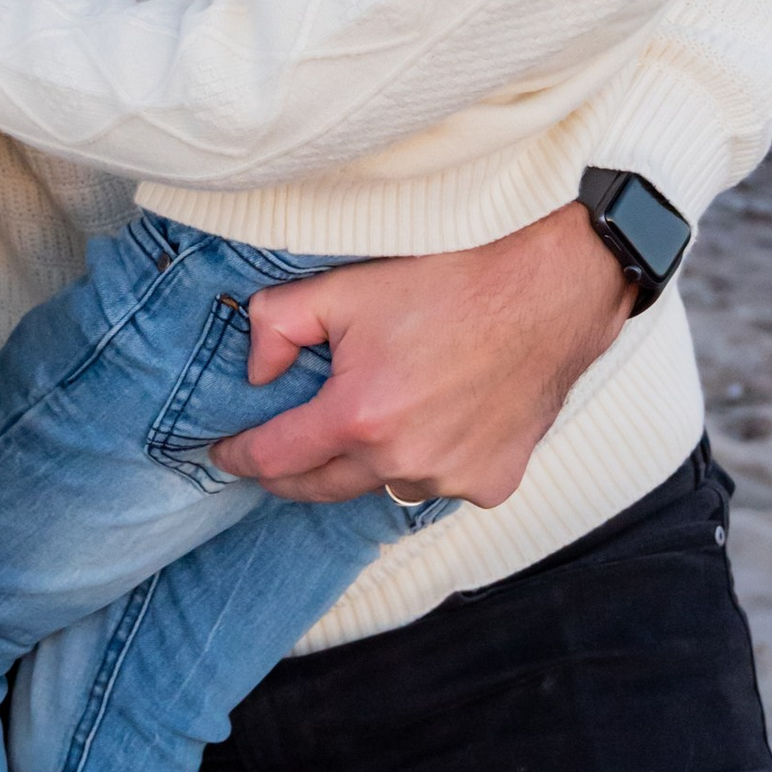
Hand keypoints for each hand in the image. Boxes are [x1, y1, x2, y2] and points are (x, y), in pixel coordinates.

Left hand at [221, 204, 635, 507]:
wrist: (548, 293)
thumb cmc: (449, 283)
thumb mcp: (345, 287)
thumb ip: (277, 325)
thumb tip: (254, 373)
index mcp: (360, 417)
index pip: (276, 459)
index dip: (239, 457)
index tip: (222, 454)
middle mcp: (403, 462)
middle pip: (321, 487)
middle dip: (289, 473)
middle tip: (273, 455)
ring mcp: (451, 479)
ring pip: (383, 485)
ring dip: (367, 463)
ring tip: (374, 419)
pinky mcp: (491, 484)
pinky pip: (439, 484)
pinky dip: (427, 462)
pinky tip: (436, 420)